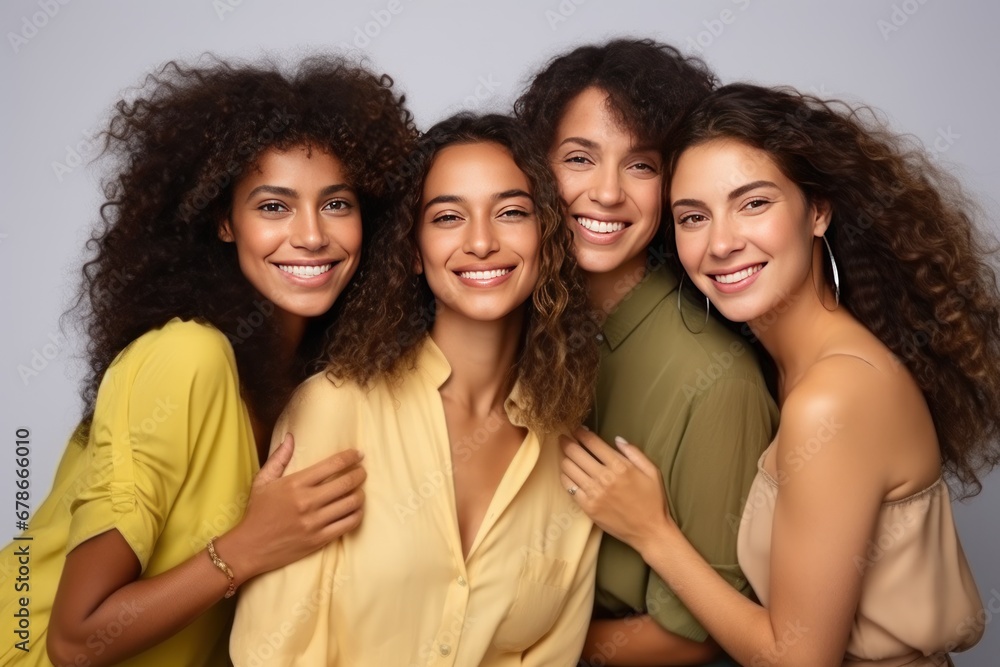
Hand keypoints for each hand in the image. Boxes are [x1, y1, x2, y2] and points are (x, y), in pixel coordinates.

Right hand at [221, 433, 365, 582]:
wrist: (249, 548)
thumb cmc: (257, 512)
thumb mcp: (263, 481)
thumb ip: (279, 458)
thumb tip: (291, 437)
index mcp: (295, 484)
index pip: (332, 465)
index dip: (350, 457)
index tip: (358, 454)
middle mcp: (307, 501)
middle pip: (347, 483)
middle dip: (360, 474)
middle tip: (362, 471)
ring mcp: (314, 522)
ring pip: (352, 503)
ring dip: (361, 494)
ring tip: (359, 490)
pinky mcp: (319, 539)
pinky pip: (349, 524)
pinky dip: (357, 514)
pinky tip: (355, 509)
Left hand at [560, 427, 673, 554]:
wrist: (650, 531)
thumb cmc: (653, 500)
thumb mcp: (652, 471)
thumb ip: (634, 452)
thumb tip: (617, 439)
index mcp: (620, 467)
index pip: (593, 443)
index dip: (581, 433)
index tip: (576, 429)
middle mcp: (604, 478)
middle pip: (576, 453)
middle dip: (567, 441)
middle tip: (563, 437)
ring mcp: (594, 493)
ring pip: (569, 468)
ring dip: (564, 457)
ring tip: (564, 453)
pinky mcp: (588, 507)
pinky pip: (569, 487)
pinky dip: (565, 476)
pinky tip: (567, 472)